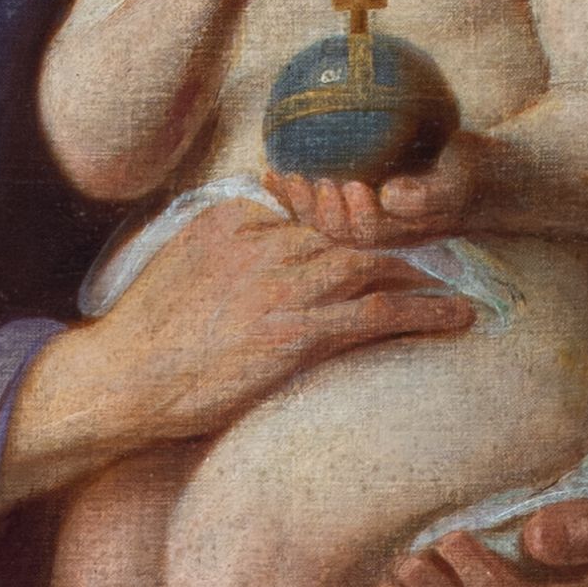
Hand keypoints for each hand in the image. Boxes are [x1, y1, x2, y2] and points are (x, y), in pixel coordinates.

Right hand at [0, 203, 479, 498]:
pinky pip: (374, 314)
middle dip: (405, 235)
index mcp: (235, 217)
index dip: (361, 215)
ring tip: (466, 281)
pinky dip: (422, 312)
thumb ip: (227, 241)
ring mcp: (282, 287)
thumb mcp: (180, 262)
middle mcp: (265, 243)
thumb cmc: (145, 335)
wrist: (121, 380)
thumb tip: (262, 233)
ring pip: (374, 263)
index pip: (314, 206)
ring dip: (427, 270)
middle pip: (353, 227)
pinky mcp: (295, 334)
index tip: (393, 222)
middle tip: (451, 245)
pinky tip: (456, 318)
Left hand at [271, 146, 482, 245]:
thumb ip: (430, 193)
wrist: (478, 176)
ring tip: (284, 176)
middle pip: (337, 232)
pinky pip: (314, 201)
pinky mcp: (349, 202)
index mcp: (400, 235)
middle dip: (321, 211)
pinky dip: (289, 192)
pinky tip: (267, 172)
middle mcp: (376, 233)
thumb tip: (391, 196)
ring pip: (319, 221)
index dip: (356, 215)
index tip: (356, 185)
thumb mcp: (459, 179)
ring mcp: (360, 219)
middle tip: (317, 181)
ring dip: (298, 203)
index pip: (370, 234)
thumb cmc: (472, 174)